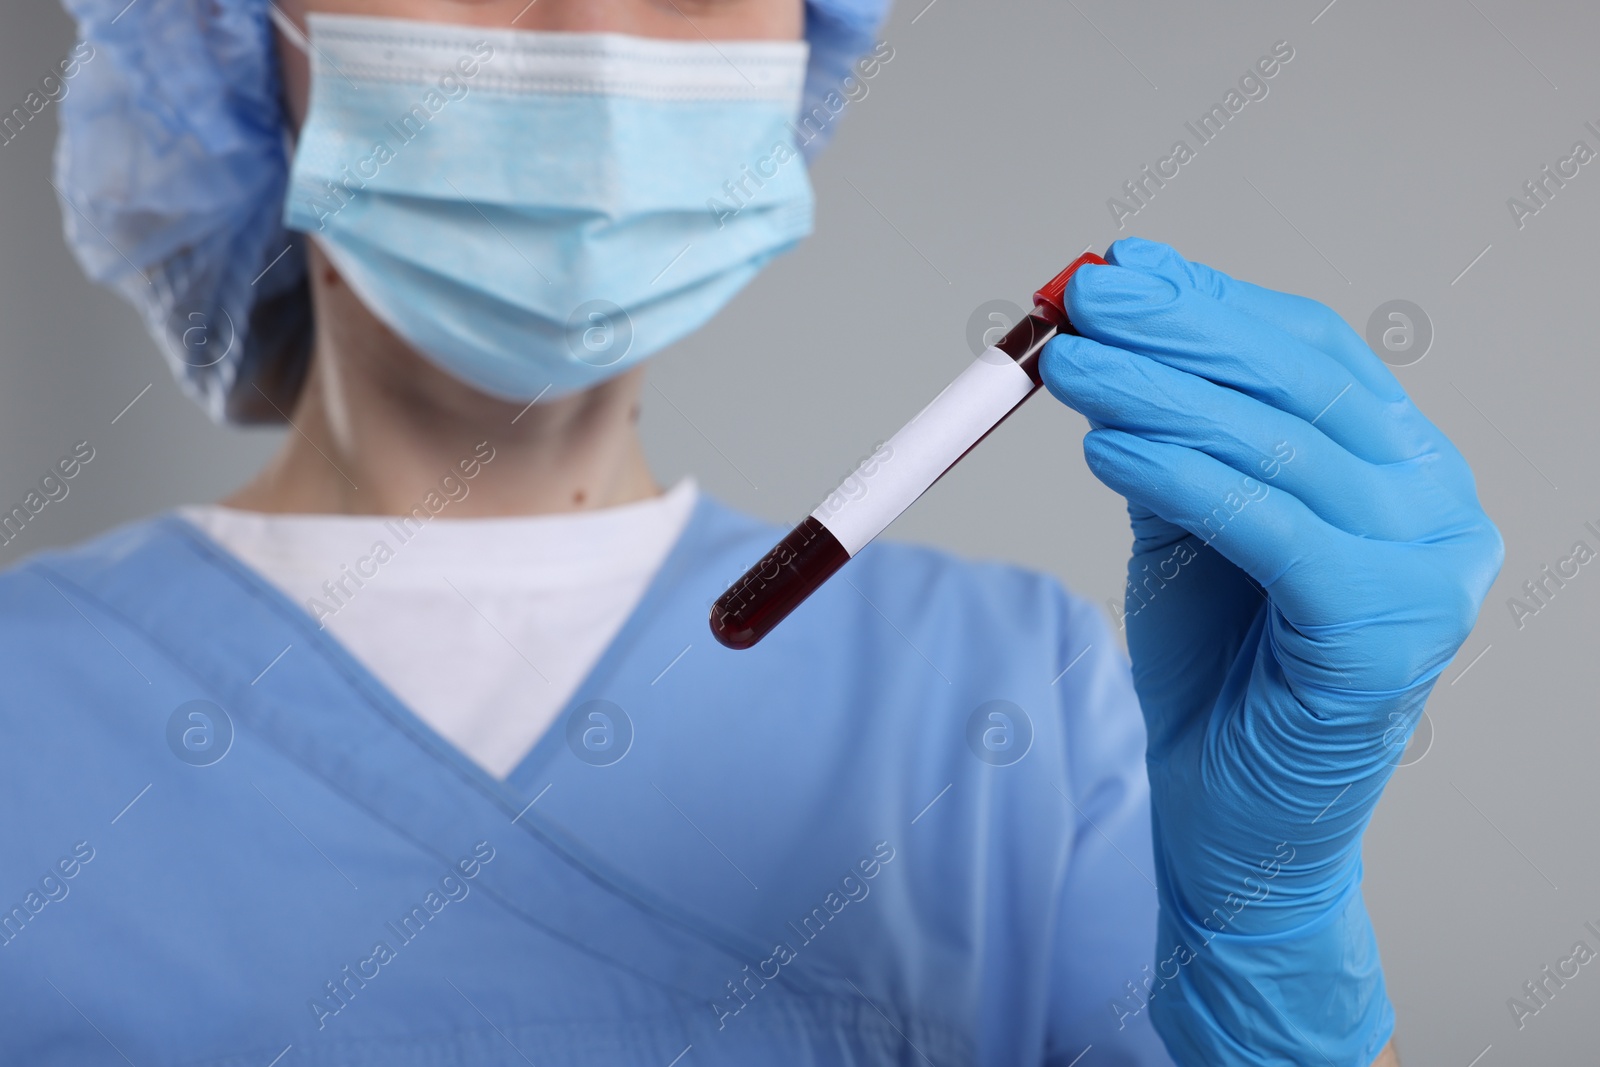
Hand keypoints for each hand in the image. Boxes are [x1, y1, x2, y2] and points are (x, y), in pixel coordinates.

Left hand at [1040, 238, 1500, 1064]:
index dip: (1211, 303)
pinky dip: (1187, 481)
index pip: (1311, 355)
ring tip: (1073, 365)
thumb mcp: (1186, 528)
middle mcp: (1437, 510)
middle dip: (1183, 332)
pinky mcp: (1387, 638)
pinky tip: (1110, 450)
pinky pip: (1276, 534)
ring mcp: (1427, 576)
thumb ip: (1170, 433)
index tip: (1117, 270)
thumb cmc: (1214, 674)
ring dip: (1164, 398)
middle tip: (1085, 299)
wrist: (1231, 824)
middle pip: (1304, 386)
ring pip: (1285, 451)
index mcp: (1402, 470)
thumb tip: (1115, 318)